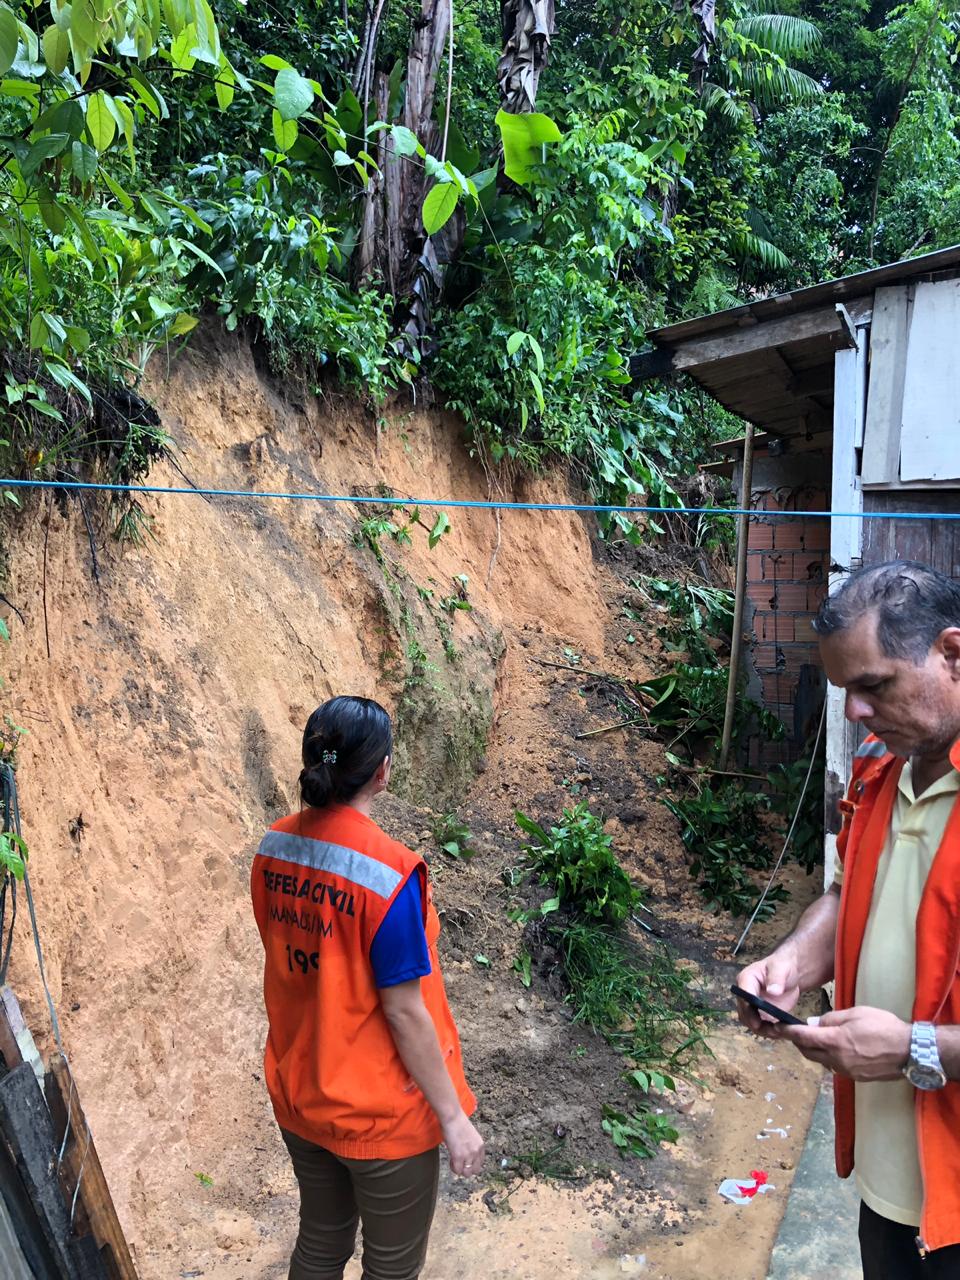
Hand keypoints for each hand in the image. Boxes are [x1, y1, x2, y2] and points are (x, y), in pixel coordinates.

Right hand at [442, 1111, 484, 1175]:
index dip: (472, 1163)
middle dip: (467, 1169)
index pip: (480, 1162)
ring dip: (460, 1169)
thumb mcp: (471, 1136)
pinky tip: (451, 1160)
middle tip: (460, 1162)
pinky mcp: (458, 1157)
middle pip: (475, 1171)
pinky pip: (457, 1171)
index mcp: (481, 1146)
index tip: (466, 1160)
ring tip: (454, 1161)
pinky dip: (453, 1168)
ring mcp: (468, 1155)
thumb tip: (466, 1154)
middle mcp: (477, 1151)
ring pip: (467, 1173)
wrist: (452, 1117)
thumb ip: (471, 1146)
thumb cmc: (458, 1123)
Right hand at [735, 947, 800, 1036]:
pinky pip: (760, 1026)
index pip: (743, 995)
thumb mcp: (781, 968)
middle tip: (772, 1032)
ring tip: (778, 1034)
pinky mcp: (760, 1015)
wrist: (789, 975)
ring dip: (763, 1030)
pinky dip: (769, 1032)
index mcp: (746, 979)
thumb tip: (772, 991)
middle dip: (756, 1024)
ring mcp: (751, 1006)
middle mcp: (745, 994)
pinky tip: (781, 1033)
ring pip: (750, 1022)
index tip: (757, 1022)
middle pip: (744, 1013)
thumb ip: (777, 978)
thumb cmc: (782, 967)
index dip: (748, 1009)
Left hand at [774, 1006, 910, 1079]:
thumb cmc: (884, 1027)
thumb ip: (831, 1020)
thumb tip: (813, 1024)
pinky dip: (828, 1057)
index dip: (787, 1032)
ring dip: (813, 1050)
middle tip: (795, 1031)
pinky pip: (834, 1067)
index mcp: (834, 1042)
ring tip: (814, 1038)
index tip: (776, 1027)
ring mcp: (846, 1071)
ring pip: (820, 1061)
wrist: (909, 1052)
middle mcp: (836, 1060)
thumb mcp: (855, 1014)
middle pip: (807, 1052)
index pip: (802, 1037)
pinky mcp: (855, 1077)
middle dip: (798, 1041)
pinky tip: (834, 1049)